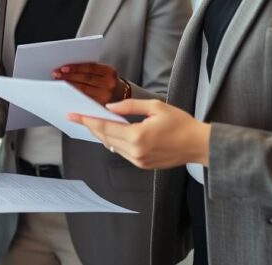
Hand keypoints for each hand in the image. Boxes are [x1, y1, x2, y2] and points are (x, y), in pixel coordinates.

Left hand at [52, 62, 126, 104]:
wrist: (122, 96)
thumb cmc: (108, 82)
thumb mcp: (104, 72)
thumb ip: (91, 69)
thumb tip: (68, 68)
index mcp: (109, 72)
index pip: (90, 67)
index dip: (75, 67)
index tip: (63, 68)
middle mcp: (109, 84)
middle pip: (85, 79)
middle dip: (68, 76)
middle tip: (56, 75)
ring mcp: (106, 97)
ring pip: (83, 90)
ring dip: (69, 86)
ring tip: (58, 83)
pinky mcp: (101, 106)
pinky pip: (84, 100)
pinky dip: (74, 96)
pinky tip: (66, 94)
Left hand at [67, 99, 210, 169]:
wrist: (198, 145)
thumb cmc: (180, 123)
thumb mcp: (155, 106)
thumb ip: (130, 106)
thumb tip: (109, 107)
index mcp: (137, 136)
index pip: (104, 127)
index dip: (86, 121)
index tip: (73, 115)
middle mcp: (135, 151)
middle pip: (105, 138)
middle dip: (91, 127)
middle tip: (78, 117)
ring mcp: (138, 161)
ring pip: (112, 146)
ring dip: (102, 135)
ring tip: (93, 122)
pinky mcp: (143, 165)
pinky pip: (122, 152)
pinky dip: (114, 142)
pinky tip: (111, 133)